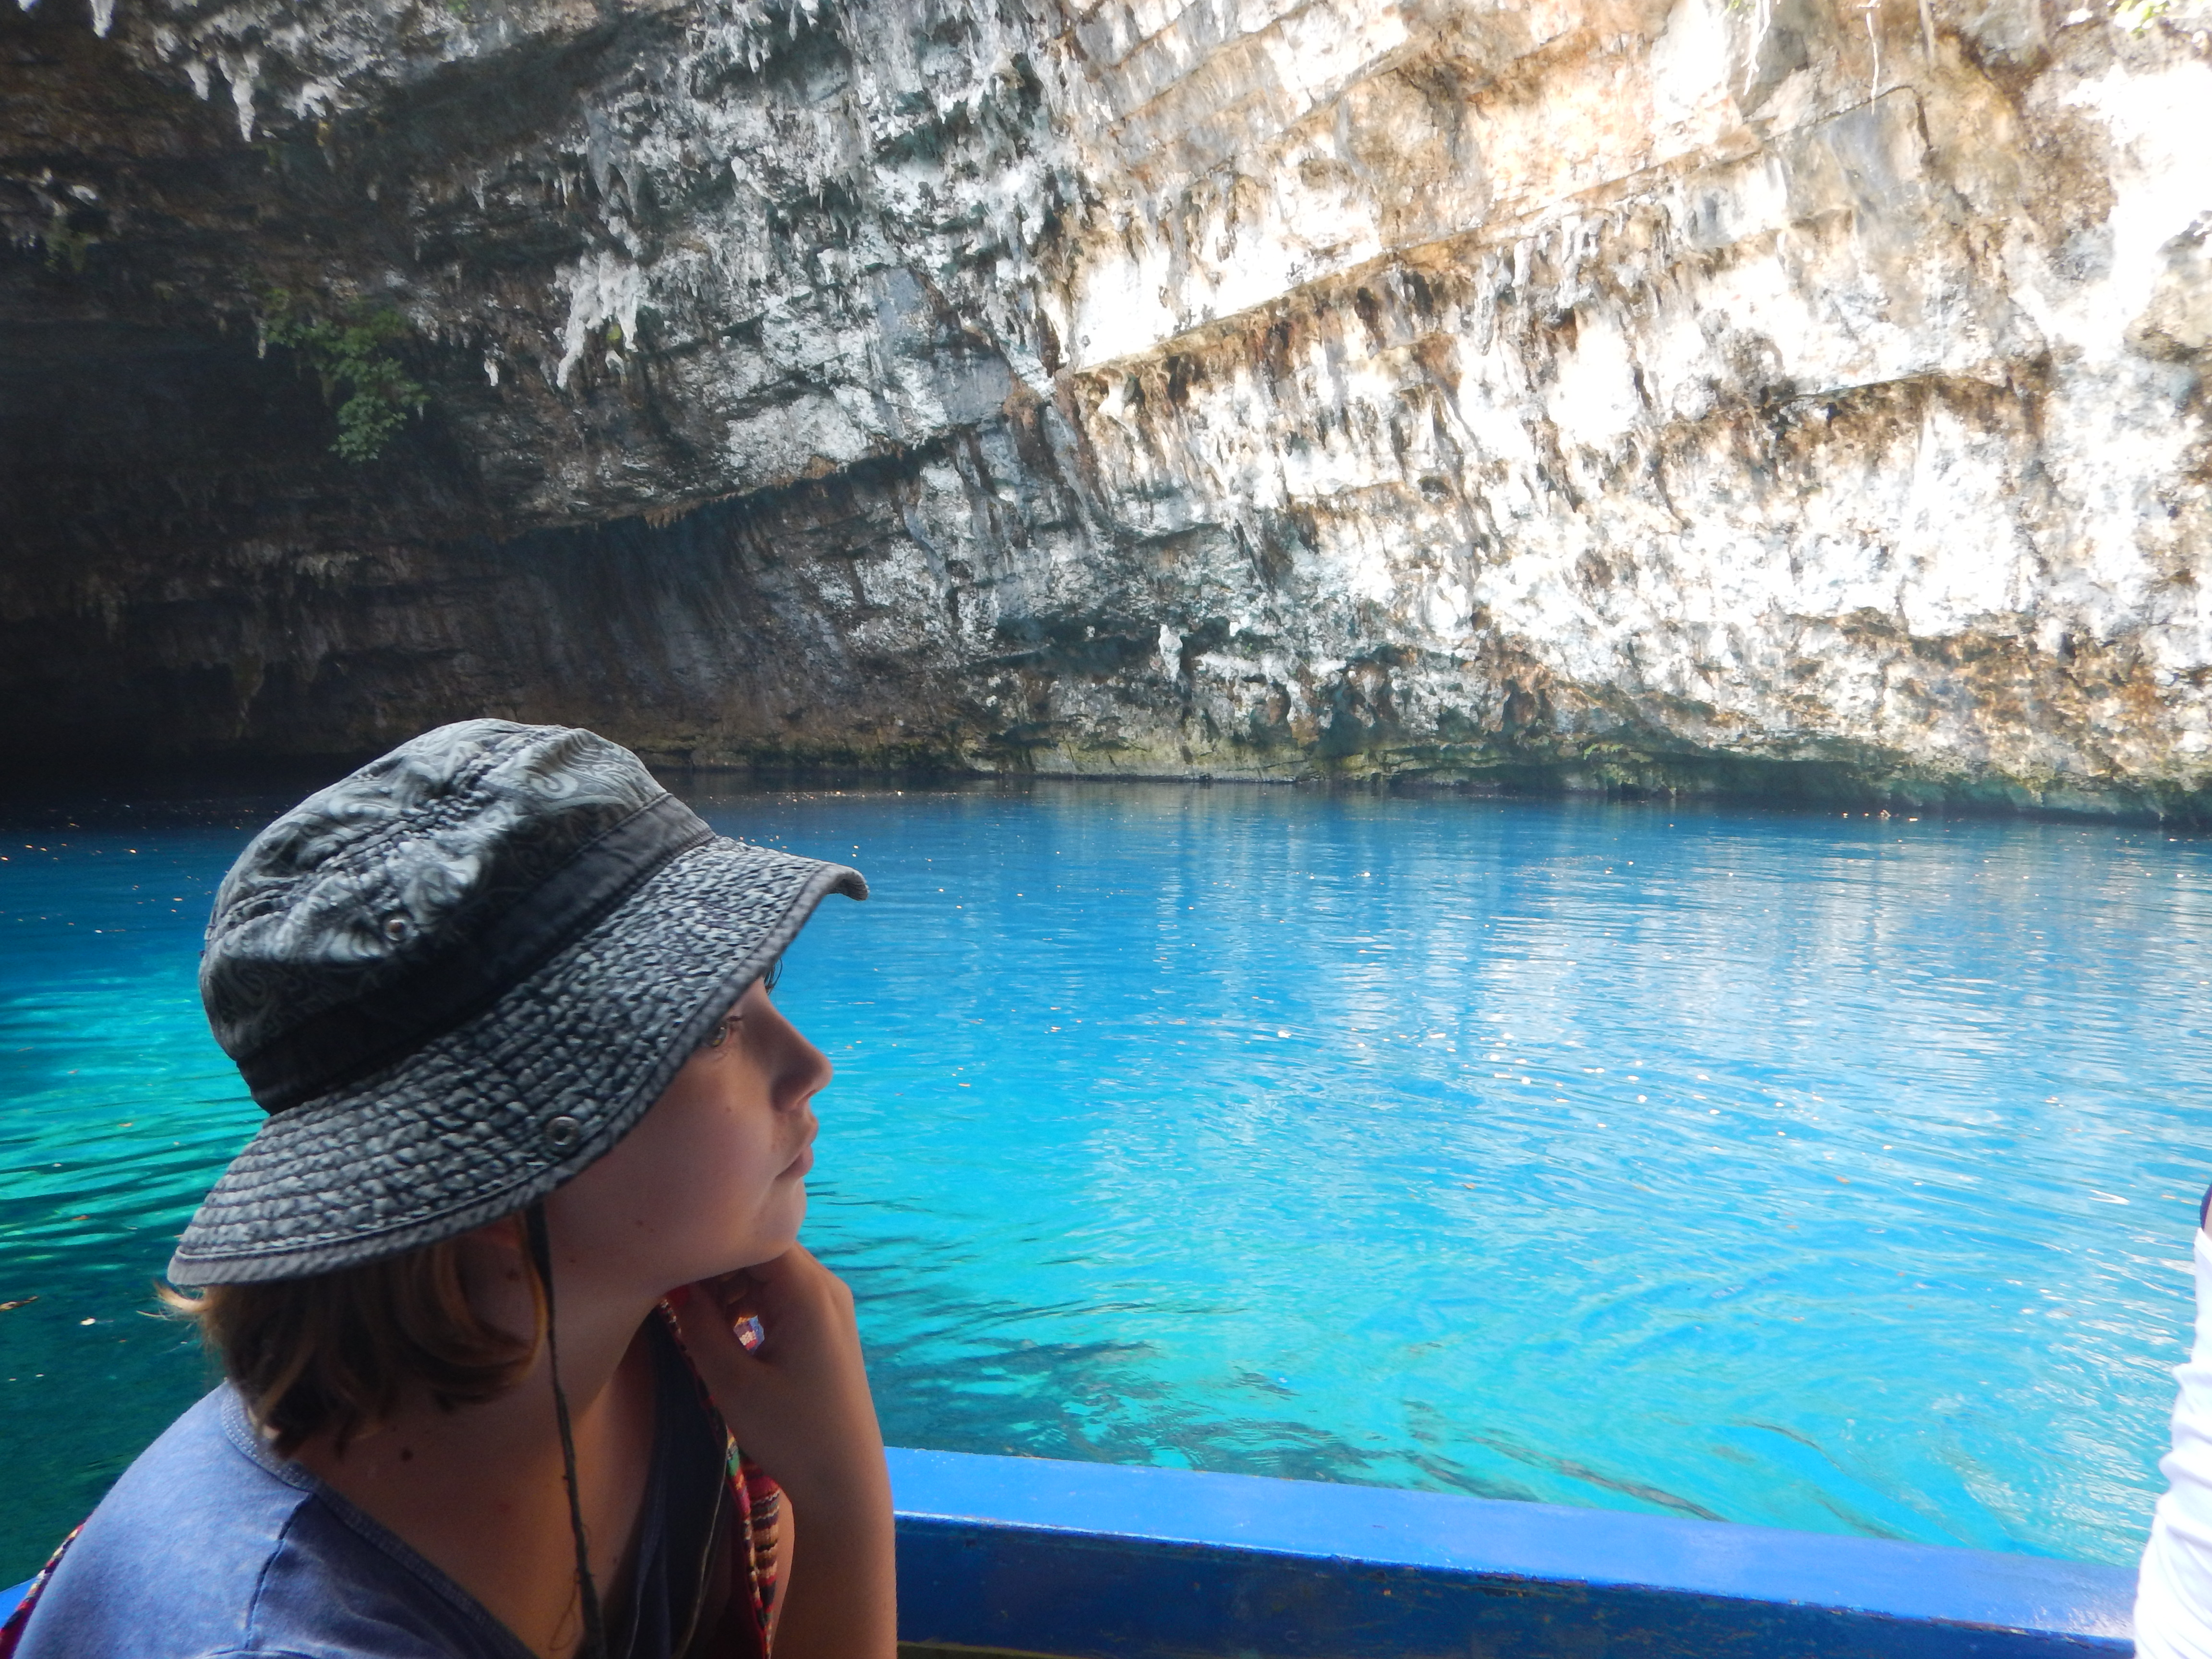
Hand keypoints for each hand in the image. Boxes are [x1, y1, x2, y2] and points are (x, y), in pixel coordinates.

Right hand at [667, 1246, 894, 1658]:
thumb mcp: (733, 1382)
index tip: (672, 1268)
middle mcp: (826, 1287)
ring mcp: (830, 1306)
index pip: (755, 1236)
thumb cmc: (790, 1433)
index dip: (711, 1246)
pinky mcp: (826, 1326)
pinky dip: (751, 1303)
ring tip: (699, 1319)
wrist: (844, 1482)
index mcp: (809, 1291)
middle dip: (718, 1267)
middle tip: (678, 1297)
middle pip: (763, 1250)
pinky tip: (727, 1331)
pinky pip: (783, 1295)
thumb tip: (673, 1282)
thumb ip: (699, 1325)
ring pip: (771, 1273)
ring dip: (732, 1286)